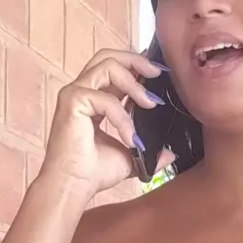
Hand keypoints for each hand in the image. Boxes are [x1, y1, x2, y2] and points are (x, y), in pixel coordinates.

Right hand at [39, 50, 174, 196]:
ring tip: (150, 103)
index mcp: (94, 98)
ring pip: (107, 66)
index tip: (159, 74)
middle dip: (136, 60)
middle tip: (158, 73)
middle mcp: (82, 91)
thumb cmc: (93, 172)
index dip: (137, 66)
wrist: (74, 186)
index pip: (114, 69)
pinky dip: (122, 117)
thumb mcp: (130, 155)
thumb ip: (148, 149)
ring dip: (133, 83)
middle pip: (108, 56)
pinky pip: (106, 98)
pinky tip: (130, 137)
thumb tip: (170, 154)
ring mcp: (75, 94)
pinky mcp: (72, 102)